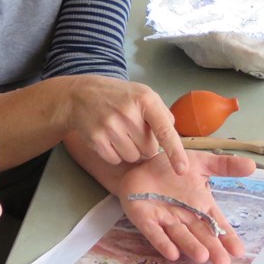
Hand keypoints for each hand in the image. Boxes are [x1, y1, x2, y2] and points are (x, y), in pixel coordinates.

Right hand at [67, 76, 187, 174]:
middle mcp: (128, 113)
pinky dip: (115, 154)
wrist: (81, 95)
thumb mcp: (143, 94)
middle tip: (133, 130)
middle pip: (149, 150)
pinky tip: (109, 138)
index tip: (182, 169)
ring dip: (130, 150)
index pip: (165, 130)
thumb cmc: (119, 96)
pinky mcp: (96, 139)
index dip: (175, 151)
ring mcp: (111, 127)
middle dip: (145, 145)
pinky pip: (115, 160)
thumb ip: (162, 113)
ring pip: (133, 157)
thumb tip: (172, 137)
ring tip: (120, 132)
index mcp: (145, 100)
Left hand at [117, 150, 254, 263]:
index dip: (227, 236)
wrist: (139, 164)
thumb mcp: (200, 162)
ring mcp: (165, 219)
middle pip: (201, 234)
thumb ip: (225, 166)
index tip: (239, 251)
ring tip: (203, 257)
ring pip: (181, 235)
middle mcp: (185, 216)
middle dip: (212, 248)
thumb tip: (253, 165)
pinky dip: (164, 242)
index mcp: (199, 205)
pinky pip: (155, 233)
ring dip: (191, 246)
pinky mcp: (146, 219)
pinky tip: (173, 254)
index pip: (216, 223)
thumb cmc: (170, 167)